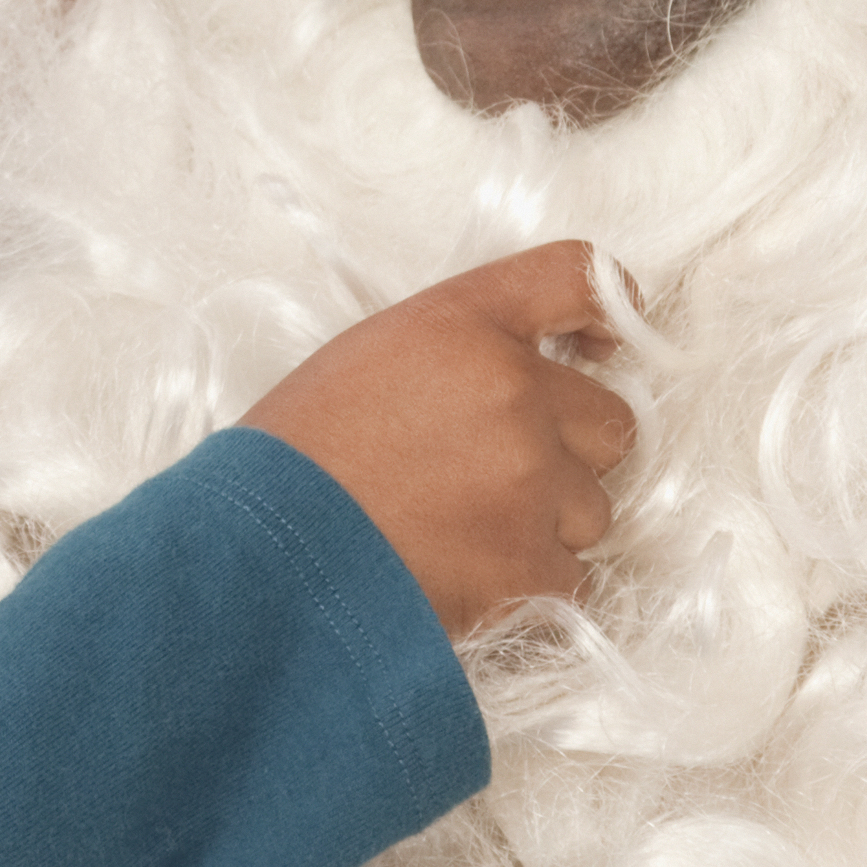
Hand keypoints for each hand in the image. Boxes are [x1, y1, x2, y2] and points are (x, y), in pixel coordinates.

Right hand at [240, 240, 632, 635]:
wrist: (256, 562)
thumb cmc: (292, 463)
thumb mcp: (366, 361)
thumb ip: (458, 354)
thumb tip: (528, 382)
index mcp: (464, 325)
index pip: (578, 276)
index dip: (610, 310)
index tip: (605, 346)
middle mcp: (512, 392)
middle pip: (609, 421)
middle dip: (567, 455)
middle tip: (492, 481)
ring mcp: (529, 483)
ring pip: (592, 508)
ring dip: (546, 528)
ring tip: (463, 541)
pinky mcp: (529, 569)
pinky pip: (573, 579)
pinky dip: (530, 590)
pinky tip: (467, 584)